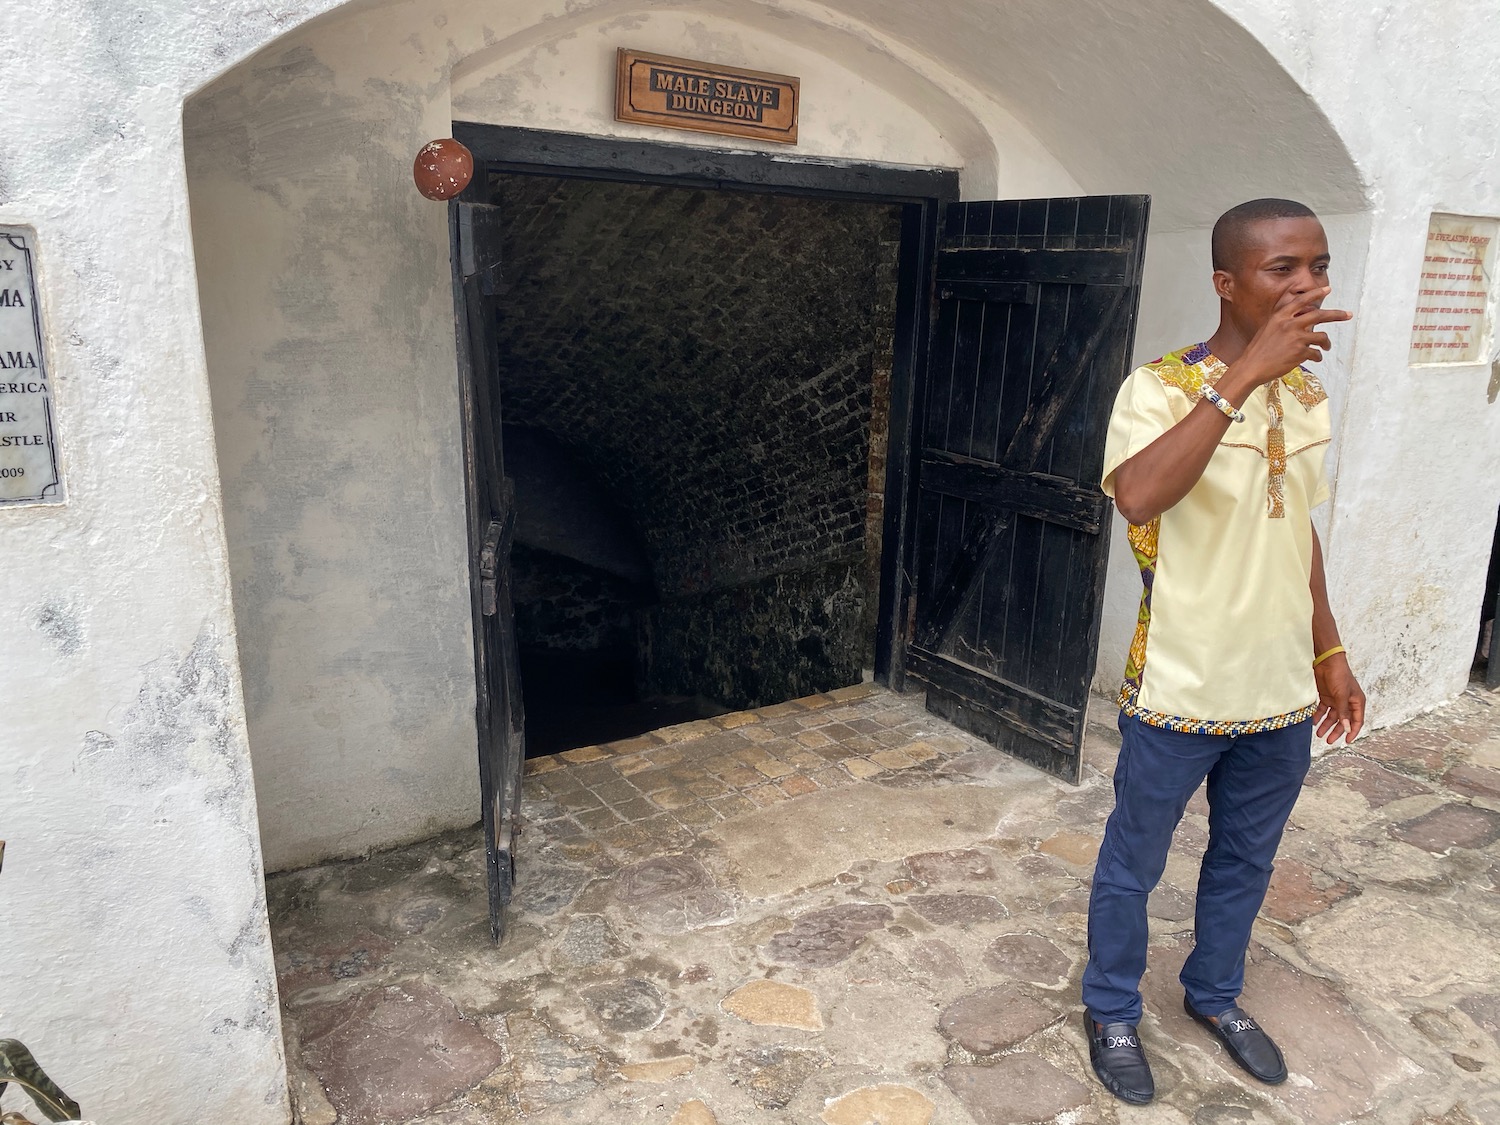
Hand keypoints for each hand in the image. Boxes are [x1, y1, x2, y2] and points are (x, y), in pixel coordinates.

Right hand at [1236, 287, 1351, 387]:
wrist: (1250, 367)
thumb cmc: (1258, 350)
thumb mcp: (1268, 329)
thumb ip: (1284, 321)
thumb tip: (1303, 319)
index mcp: (1280, 316)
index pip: (1302, 300)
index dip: (1316, 293)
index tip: (1328, 289)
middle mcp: (1289, 324)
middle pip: (1320, 315)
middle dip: (1337, 315)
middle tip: (1348, 315)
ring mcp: (1295, 338)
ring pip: (1321, 337)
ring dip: (1326, 343)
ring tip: (1326, 347)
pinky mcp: (1300, 352)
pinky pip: (1316, 353)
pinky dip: (1317, 357)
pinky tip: (1314, 359)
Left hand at [1313, 653, 1365, 745]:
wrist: (1327, 661)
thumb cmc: (1339, 675)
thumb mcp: (1341, 695)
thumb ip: (1343, 712)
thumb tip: (1347, 727)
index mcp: (1357, 702)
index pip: (1357, 721)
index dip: (1352, 732)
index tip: (1346, 742)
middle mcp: (1348, 702)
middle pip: (1343, 721)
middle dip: (1336, 731)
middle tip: (1328, 740)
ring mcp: (1336, 700)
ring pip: (1332, 717)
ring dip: (1326, 725)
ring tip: (1319, 734)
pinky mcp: (1326, 696)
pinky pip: (1323, 710)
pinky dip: (1318, 716)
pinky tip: (1313, 722)